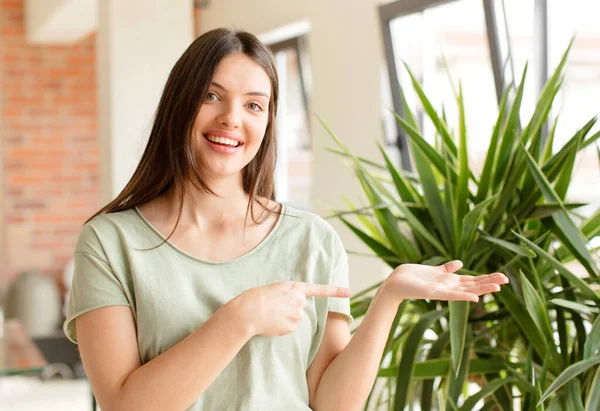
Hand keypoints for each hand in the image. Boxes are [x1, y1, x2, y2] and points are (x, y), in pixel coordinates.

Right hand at [236, 281, 350, 336]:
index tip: (348, 292)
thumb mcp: (275, 289)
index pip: (320, 290)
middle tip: (274, 306)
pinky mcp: (292, 327)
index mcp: (296, 287)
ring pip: (295, 318)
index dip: (335, 291)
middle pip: (300, 307)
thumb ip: (289, 295)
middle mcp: (300, 301)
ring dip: (285, 318)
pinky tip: (271, 323)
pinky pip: (289, 327)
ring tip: (270, 314)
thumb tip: (295, 309)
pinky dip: (281, 326)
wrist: (248, 311)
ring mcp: (297, 315)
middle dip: (290, 308)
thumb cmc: (256, 297)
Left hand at [381, 260, 508, 303]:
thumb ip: (447, 268)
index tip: (503, 276)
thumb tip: (460, 263)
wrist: (397, 281)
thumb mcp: (434, 269)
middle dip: (490, 282)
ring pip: (467, 290)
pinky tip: (475, 297)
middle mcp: (449, 287)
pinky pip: (451, 295)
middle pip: (474, 285)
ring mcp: (443, 291)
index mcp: (450, 281)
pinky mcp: (434, 293)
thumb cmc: (414, 276)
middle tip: (508, 280)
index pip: (473, 280)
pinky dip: (463, 296)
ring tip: (498, 288)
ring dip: (482, 289)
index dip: (487, 278)